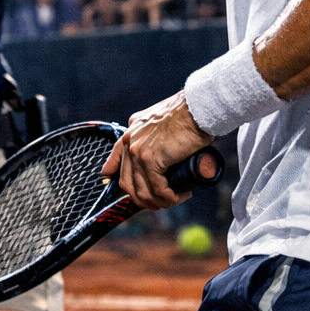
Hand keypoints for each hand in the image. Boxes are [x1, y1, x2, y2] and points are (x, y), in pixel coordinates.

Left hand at [101, 90, 212, 209]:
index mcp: (130, 132)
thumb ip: (155, 134)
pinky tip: (181, 194)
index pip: (115, 160)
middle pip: (127, 183)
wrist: (195, 108)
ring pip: (142, 191)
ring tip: (176, 197)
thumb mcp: (161, 122)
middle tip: (161, 202)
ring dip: (160, 201)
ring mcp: (137, 151)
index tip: (131, 193)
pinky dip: (169, 198)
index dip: (118, 181)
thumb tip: (163, 153)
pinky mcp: (150, 159)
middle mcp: (129, 141)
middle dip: (143, 199)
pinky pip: (157, 189)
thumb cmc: (186, 114)